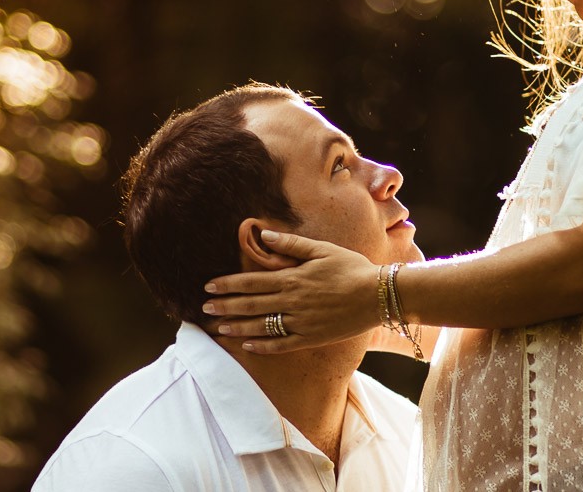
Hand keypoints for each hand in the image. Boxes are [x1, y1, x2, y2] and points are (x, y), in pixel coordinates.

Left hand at [202, 230, 380, 353]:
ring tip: (218, 329)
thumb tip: (263, 235)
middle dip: (225, 307)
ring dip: (237, 327)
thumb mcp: (321, 249)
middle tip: (204, 310)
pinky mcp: (311, 337)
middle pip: (251, 304)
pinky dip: (263, 345)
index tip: (208, 287)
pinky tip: (247, 345)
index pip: (251, 282)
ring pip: (262, 326)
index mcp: (292, 277)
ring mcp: (301, 322)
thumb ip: (290, 244)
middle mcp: (292, 301)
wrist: (378, 295)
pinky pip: (282, 344)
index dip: (228, 284)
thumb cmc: (351, 267)